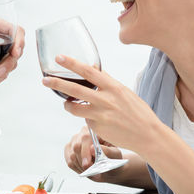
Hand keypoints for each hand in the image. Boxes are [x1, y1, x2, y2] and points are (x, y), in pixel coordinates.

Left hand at [0, 25, 24, 87]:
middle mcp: (3, 39)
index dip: (19, 40)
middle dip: (8, 63)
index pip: (15, 30)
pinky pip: (5, 74)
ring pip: (12, 64)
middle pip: (16, 49)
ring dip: (1, 74)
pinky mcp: (1, 65)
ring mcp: (4, 53)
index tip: (15, 52)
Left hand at [43, 54, 157, 152]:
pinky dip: (85, 118)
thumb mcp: (125, 92)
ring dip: (66, 105)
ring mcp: (100, 114)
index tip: (60, 58)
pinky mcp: (97, 128)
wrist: (148, 135)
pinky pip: (84, 120)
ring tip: (66, 104)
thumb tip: (92, 68)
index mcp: (114, 87)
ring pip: (73, 107)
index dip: (72, 64)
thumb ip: (108, 82)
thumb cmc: (138, 112)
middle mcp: (105, 99)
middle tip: (45, 79)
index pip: (89, 71)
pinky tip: (93, 119)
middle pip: (75, 89)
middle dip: (57, 83)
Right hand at [64, 125, 123, 181]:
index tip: (88, 165)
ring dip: (82, 167)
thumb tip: (92, 148)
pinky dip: (78, 169)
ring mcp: (73, 141)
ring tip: (93, 172)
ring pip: (72, 156)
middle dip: (84, 163)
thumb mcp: (115, 155)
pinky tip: (86, 171)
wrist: (108, 165)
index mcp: (94, 130)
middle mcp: (82, 133)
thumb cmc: (112, 158)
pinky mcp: (68, 150)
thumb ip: (106, 151)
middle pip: (76, 147)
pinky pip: (70, 162)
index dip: (86, 152)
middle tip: (94, 172)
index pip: (85, 139)